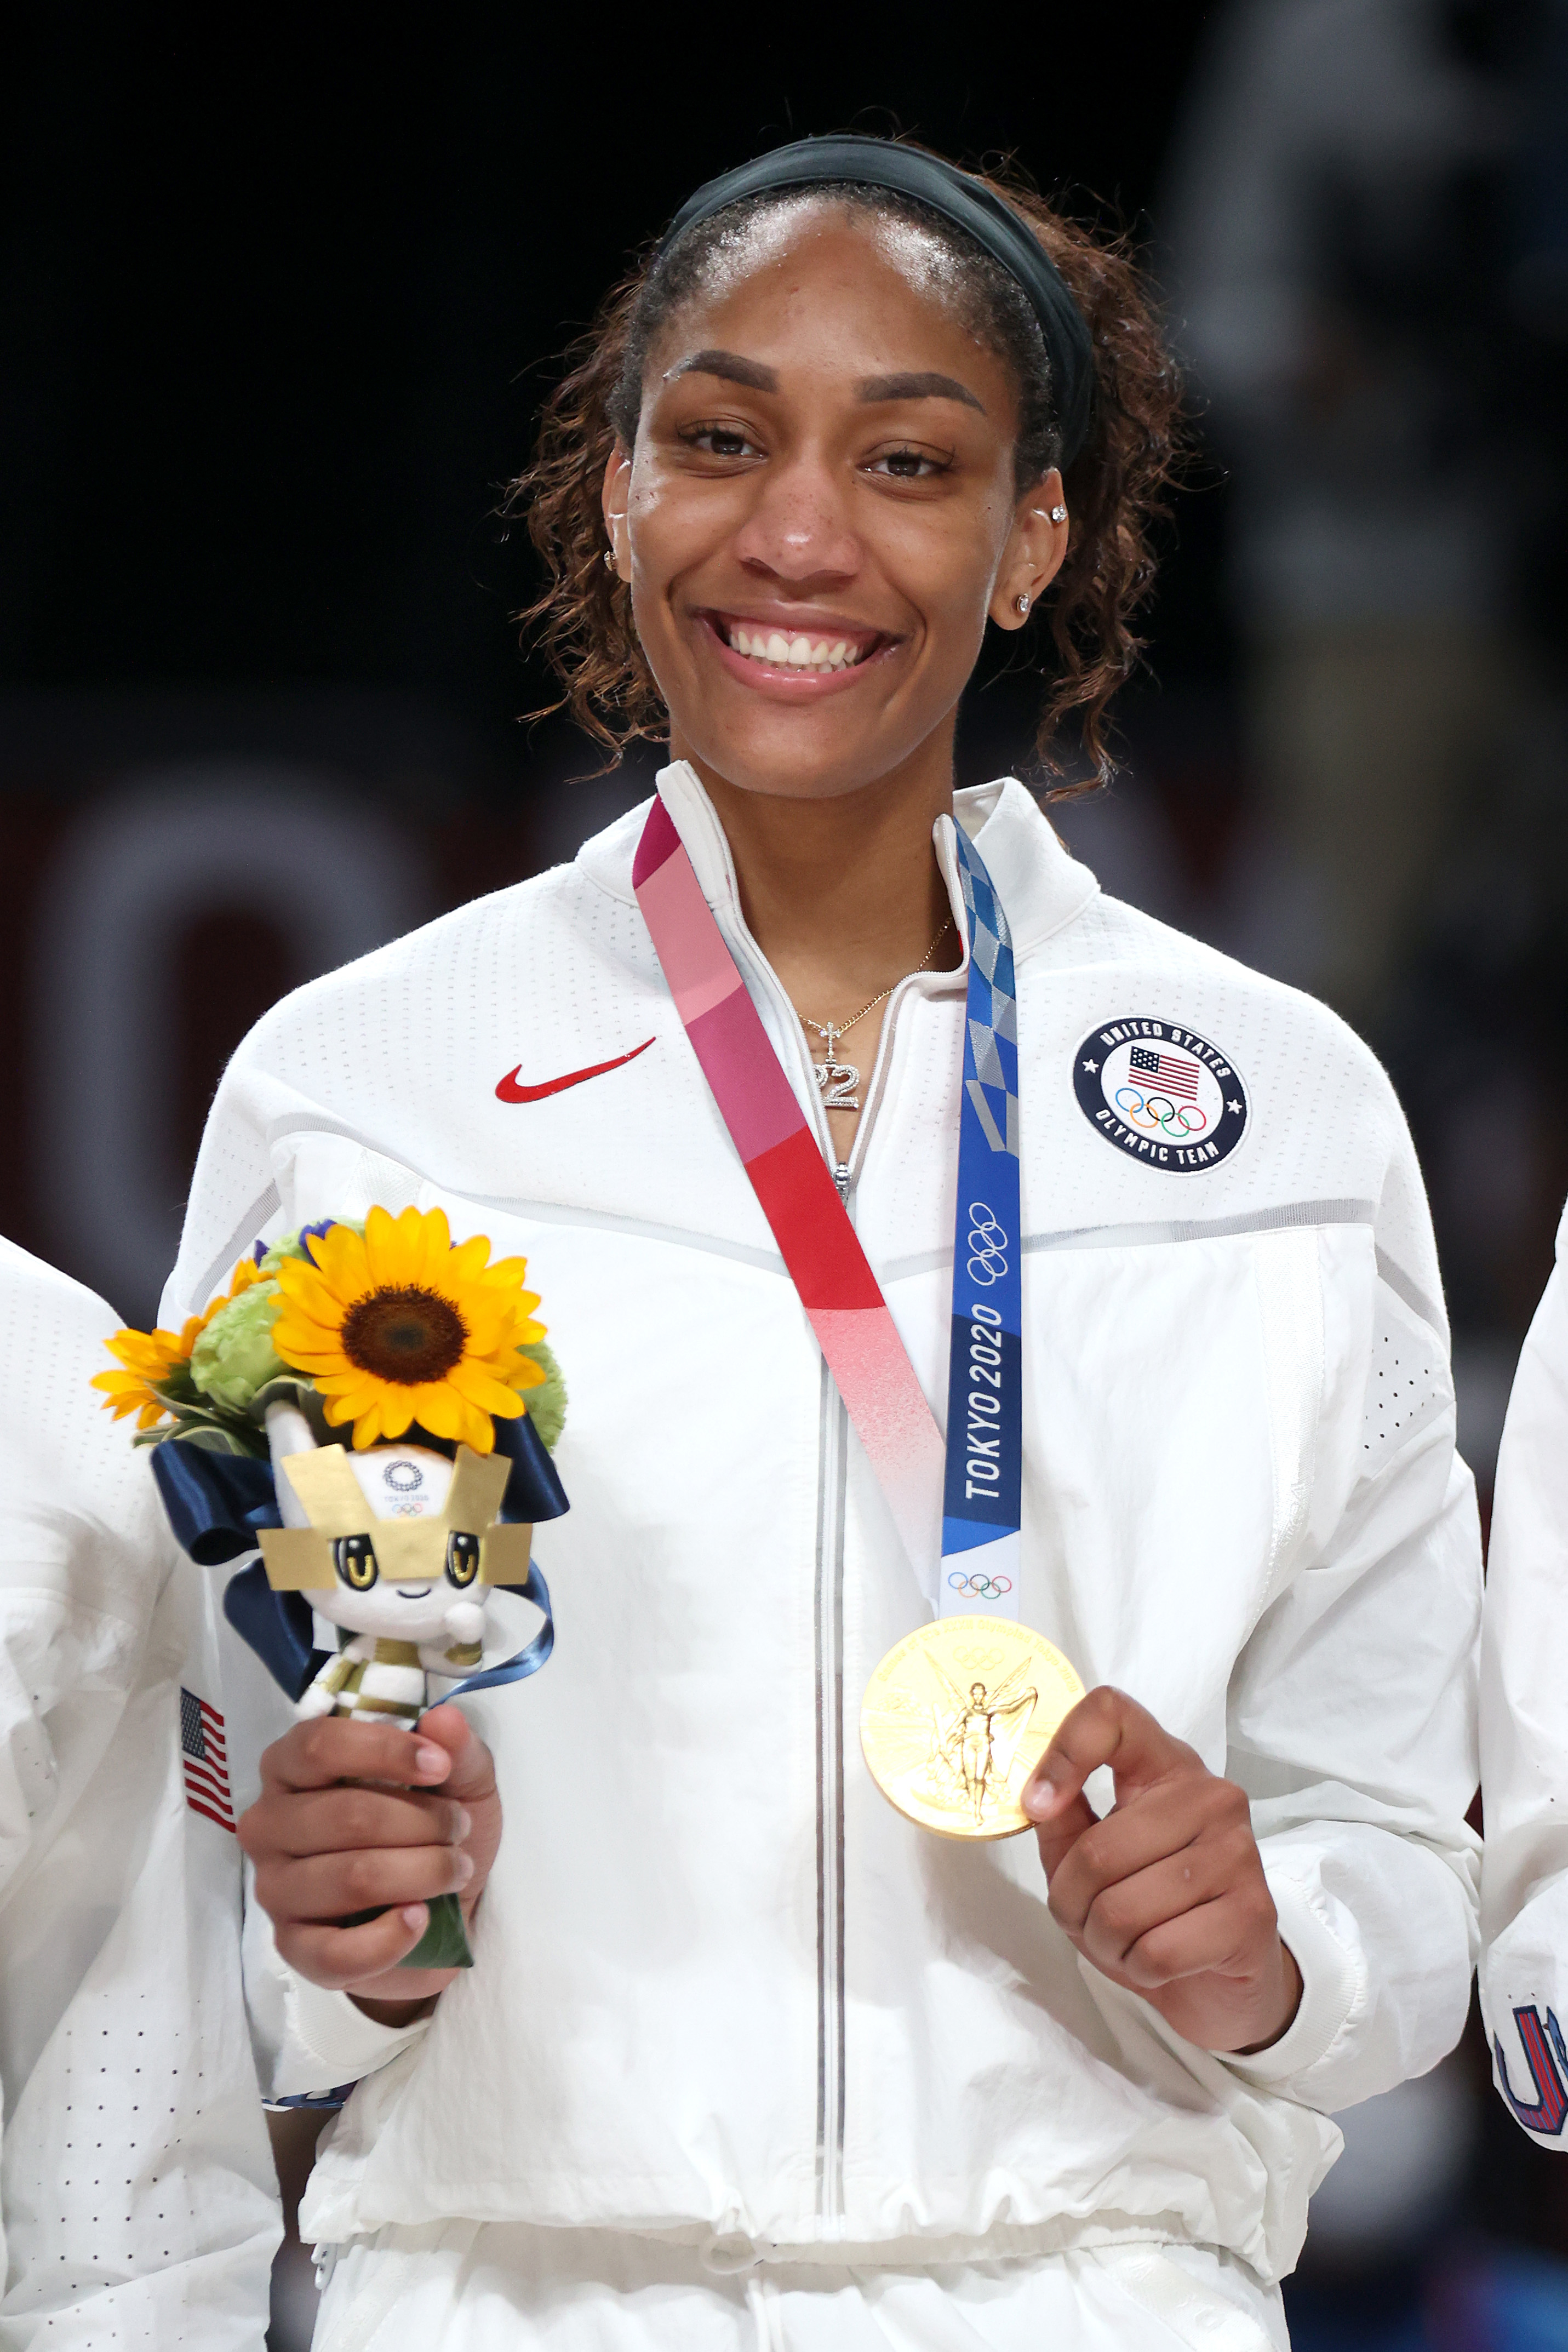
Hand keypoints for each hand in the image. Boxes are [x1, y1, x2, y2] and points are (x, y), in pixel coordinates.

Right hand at [238, 1703, 500, 2022]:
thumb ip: (455, 1748)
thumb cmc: (434, 1829)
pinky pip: (336, 1952)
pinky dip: (391, 1937)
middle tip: (458, 1830)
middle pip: (346, 1815)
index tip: (440, 1766)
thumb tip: (444, 1719)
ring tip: (454, 1869)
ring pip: (351, 1877)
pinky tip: (419, 1918)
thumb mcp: (461, 1780)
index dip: (385, 1751)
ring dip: (422, 1872)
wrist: (444, 1911)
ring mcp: (275, 1889)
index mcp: (293, 1765)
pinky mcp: (294, 1948)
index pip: (320, 1746)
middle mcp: (270, 1823)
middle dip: (423, 1821)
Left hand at [1022, 1687, 1301, 2054]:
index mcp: (1166, 1765)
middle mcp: (1212, 1796)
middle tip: (1084, 1918)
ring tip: (1122, 1942)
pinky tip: (1153, 1963)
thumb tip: (1036, 1799)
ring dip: (1102, 1940)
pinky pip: (1158, 1950)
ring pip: (1122, 1907)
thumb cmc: (1147, 1907)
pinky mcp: (1252, 1913)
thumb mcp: (1090, 1855)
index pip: (1113, 1715)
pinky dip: (1137, 1968)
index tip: (1036, 1805)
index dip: (1064, 1753)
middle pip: (1100, 1848)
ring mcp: (1239, 1852)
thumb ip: (1062, 1820)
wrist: (1217, 1978)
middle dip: (1072, 1901)